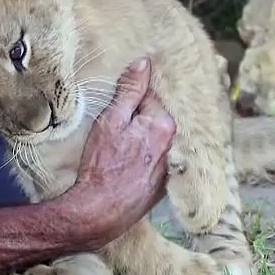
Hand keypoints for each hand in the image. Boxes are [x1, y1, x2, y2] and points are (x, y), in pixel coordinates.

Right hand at [68, 57, 175, 244]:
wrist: (100, 211)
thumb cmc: (102, 165)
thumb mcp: (110, 121)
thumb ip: (130, 91)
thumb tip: (144, 63)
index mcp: (163, 124)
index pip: (151, 97)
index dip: (133, 97)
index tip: (120, 103)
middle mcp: (174, 145)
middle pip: (157, 119)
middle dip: (141, 117)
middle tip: (119, 125)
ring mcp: (171, 167)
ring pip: (157, 141)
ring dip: (144, 138)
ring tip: (123, 147)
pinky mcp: (164, 185)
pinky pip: (158, 161)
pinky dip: (146, 158)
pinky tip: (129, 165)